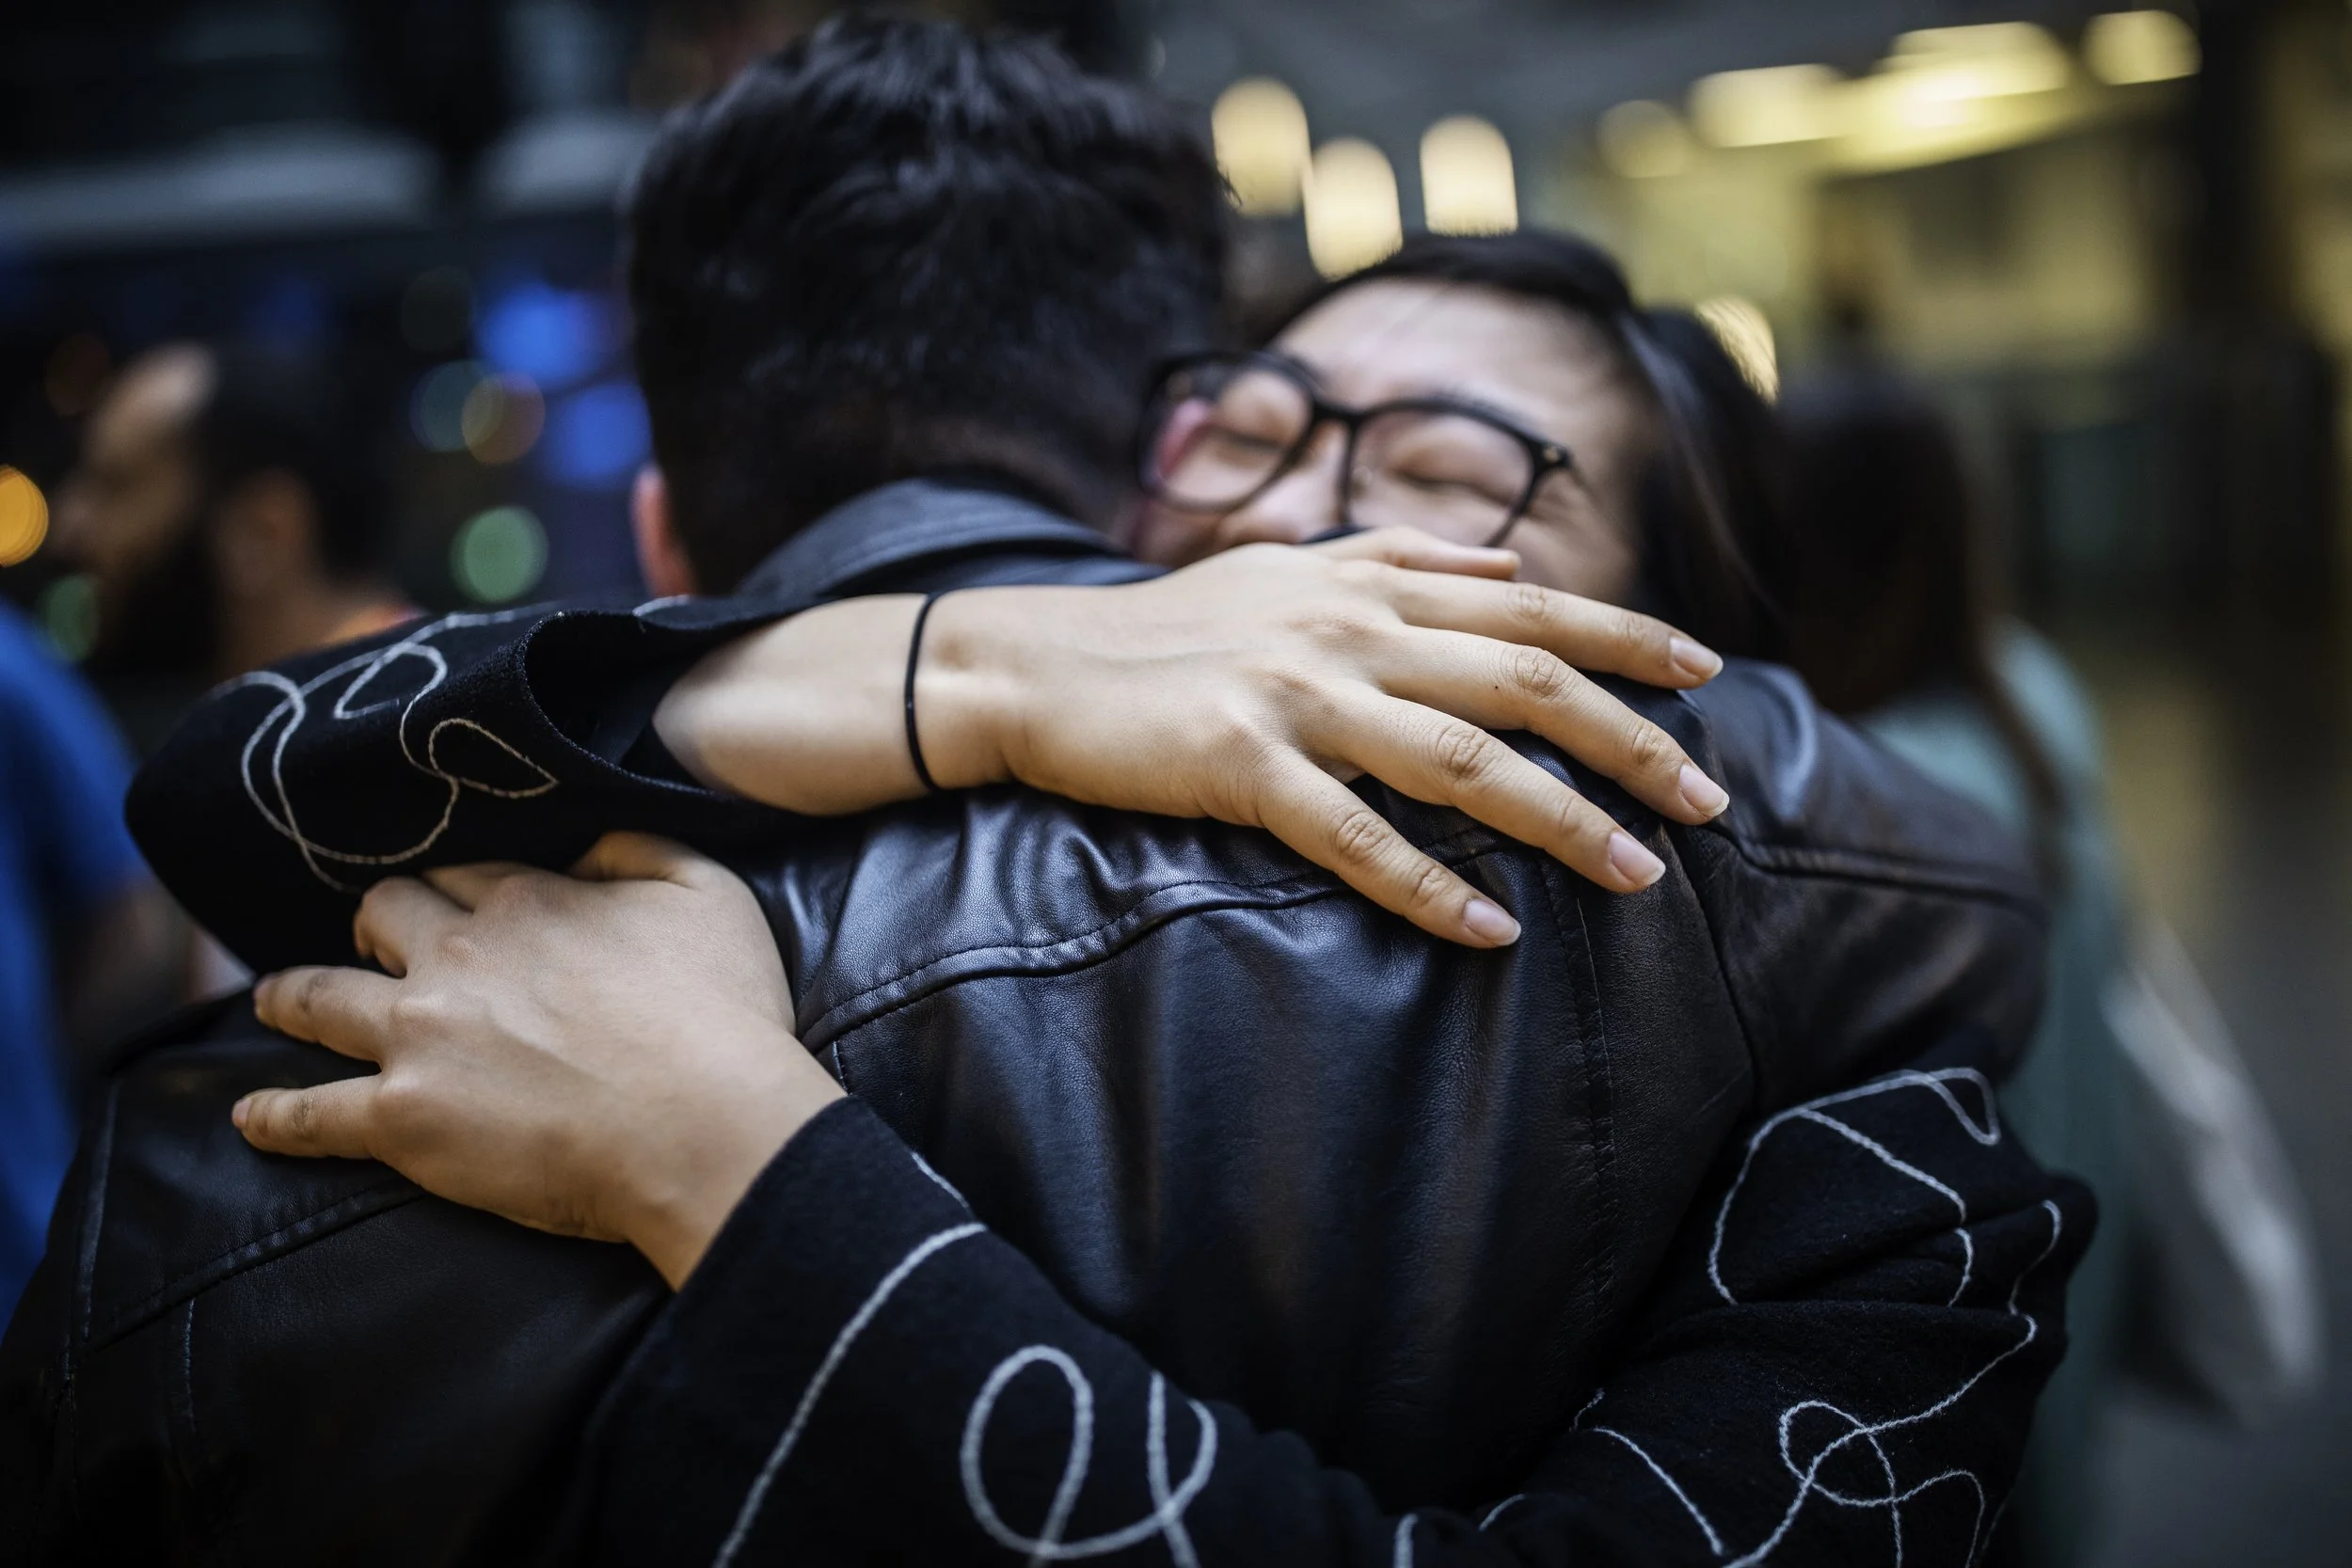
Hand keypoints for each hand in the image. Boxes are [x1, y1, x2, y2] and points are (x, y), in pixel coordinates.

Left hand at [234, 834, 840, 1287]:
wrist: (703, 1124)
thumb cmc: (723, 1014)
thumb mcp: (708, 890)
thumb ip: (640, 846)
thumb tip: (585, 844)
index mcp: (528, 901)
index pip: (465, 874)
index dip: (456, 885)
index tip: (452, 898)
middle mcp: (458, 957)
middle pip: (384, 916)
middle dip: (374, 922)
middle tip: (371, 938)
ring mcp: (420, 1038)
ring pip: (322, 998)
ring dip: (292, 994)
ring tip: (272, 999)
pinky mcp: (404, 1119)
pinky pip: (314, 1113)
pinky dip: (275, 1114)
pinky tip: (251, 1116)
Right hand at [659, 527, 1728, 948]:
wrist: (1034, 665)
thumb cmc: (1169, 629)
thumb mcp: (1289, 566)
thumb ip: (1402, 556)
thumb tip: (1506, 559)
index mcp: (1368, 580)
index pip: (1526, 601)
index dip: (1625, 634)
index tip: (1708, 671)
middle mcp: (1347, 627)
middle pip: (1522, 678)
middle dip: (1629, 737)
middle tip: (1708, 799)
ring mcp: (1294, 694)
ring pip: (1461, 758)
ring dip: (1560, 818)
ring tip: (1636, 875)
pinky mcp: (1237, 763)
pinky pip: (1354, 836)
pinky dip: (1429, 888)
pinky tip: (1491, 934)